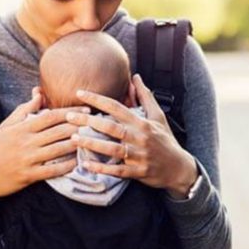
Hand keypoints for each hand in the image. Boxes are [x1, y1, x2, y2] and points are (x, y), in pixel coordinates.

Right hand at [0, 87, 88, 197]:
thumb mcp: (7, 125)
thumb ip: (25, 109)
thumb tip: (39, 93)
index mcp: (22, 127)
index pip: (51, 116)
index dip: (70, 111)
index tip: (85, 109)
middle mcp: (26, 141)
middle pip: (58, 131)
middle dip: (78, 126)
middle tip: (95, 123)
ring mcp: (28, 159)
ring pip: (57, 150)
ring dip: (75, 145)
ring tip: (90, 140)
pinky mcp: (29, 175)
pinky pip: (51, 170)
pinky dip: (65, 166)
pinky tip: (76, 162)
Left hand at [65, 74, 196, 198]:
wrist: (179, 168)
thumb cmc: (165, 140)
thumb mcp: (158, 116)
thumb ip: (145, 96)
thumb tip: (136, 76)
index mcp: (142, 122)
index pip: (116, 107)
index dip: (97, 99)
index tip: (79, 93)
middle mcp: (140, 137)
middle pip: (111, 127)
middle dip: (88, 120)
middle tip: (69, 115)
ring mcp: (139, 155)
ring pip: (112, 148)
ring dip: (92, 143)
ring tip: (73, 138)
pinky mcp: (138, 171)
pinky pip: (117, 170)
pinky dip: (101, 168)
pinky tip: (85, 164)